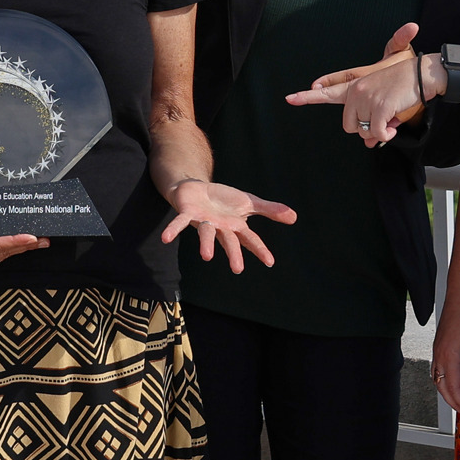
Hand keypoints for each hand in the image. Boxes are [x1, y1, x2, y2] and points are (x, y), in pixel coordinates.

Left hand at [158, 177, 295, 273]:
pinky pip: (179, 222)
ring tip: (207, 257)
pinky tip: (165, 239)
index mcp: (235, 226)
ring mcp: (203, 221)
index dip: (259, 250)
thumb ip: (269, 210)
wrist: (195, 189)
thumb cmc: (222, 200)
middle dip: (233, 254)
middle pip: (228, 241)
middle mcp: (219, 227)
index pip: (250, 239)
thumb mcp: (248, 202)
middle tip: (238, 270)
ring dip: (206, 244)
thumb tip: (294, 217)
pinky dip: (173, 230)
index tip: (270, 262)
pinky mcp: (187, 214)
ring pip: (206, 233)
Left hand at [285, 23, 432, 144]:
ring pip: (364, 130)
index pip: (328, 92)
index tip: (290, 98)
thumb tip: (368, 142)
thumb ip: (372, 122)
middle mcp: (357, 91)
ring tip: (392, 117)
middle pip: (349, 125)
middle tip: (382, 121)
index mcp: (355, 87)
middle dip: (365, 129)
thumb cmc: (404, 89)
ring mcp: (367, 97)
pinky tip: (394, 126)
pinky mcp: (380, 105)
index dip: (307, 97)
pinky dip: (386, 135)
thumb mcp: (384, 105)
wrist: (422, 75)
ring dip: (379, 131)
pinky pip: (377, 132)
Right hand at [432, 296, 459, 426]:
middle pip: (443, 388)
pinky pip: (438, 372)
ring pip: (438, 381)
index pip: (454, 389)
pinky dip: (445, 383)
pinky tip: (455, 385)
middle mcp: (440, 356)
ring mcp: (437, 352)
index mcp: (450, 357)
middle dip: (455, 404)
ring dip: (449, 395)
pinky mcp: (438, 347)